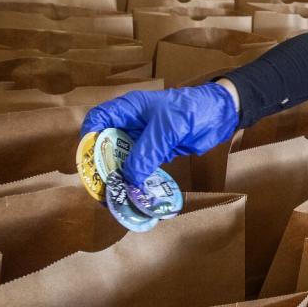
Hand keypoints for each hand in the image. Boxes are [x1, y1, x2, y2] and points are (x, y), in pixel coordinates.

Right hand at [81, 82, 239, 185]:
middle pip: (106, 144)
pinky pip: (139, 167)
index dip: (88, 138)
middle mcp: (131, 124)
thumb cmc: (192, 111)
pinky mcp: (156, 152)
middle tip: (101, 189)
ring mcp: (143, 139)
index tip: (88, 161)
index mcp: (129, 109)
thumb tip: (128, 178)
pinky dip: (135, 180)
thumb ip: (147, 152)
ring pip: (122, 159)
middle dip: (101, 165)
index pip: (97, 119)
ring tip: (115, 197)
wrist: (220, 115)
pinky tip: (134, 194)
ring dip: (118, 176)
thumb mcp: (167, 129)